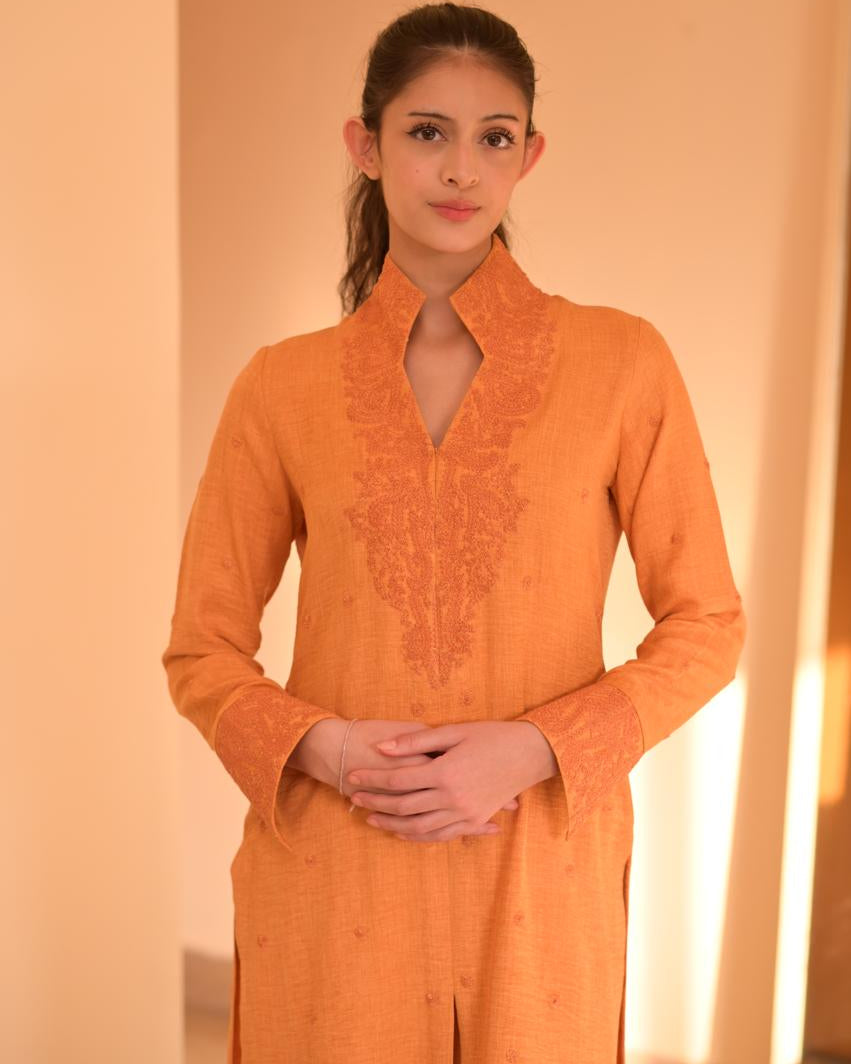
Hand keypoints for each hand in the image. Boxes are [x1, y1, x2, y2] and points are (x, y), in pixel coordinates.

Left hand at [346, 721, 549, 842]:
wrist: (530, 754)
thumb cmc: (491, 736)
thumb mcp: (453, 732)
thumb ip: (415, 742)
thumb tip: (382, 749)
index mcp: (445, 772)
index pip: (397, 780)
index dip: (372, 779)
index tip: (352, 775)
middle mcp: (453, 798)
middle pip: (403, 806)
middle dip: (376, 802)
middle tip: (355, 797)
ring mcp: (465, 813)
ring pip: (419, 828)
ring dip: (392, 825)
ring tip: (372, 819)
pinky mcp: (474, 820)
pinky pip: (440, 836)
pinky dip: (418, 836)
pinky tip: (402, 832)